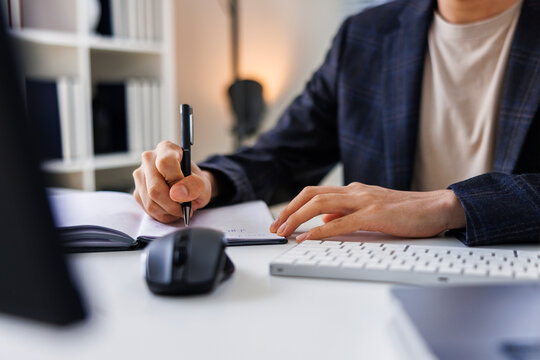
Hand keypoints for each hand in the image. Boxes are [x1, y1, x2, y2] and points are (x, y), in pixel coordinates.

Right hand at [133, 141, 217, 222]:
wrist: (189, 187)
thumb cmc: (195, 181)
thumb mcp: (202, 183)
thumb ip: (194, 185)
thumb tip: (176, 194)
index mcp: (166, 149)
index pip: (165, 163)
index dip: (176, 181)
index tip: (185, 190)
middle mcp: (149, 159)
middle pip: (155, 188)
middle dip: (173, 204)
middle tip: (185, 207)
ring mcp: (140, 176)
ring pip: (150, 202)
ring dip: (169, 211)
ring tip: (180, 208)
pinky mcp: (137, 191)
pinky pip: (148, 210)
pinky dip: (163, 214)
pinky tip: (172, 209)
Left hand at [269, 182, 465, 241]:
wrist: (437, 207)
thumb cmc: (407, 212)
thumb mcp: (372, 210)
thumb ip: (348, 214)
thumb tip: (325, 222)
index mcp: (354, 191)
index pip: (315, 193)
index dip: (294, 205)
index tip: (281, 220)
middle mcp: (355, 192)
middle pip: (311, 195)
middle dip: (288, 210)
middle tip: (274, 227)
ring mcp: (364, 201)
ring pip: (320, 204)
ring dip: (297, 218)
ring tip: (284, 231)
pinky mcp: (374, 215)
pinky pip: (340, 222)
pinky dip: (319, 231)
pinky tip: (307, 238)